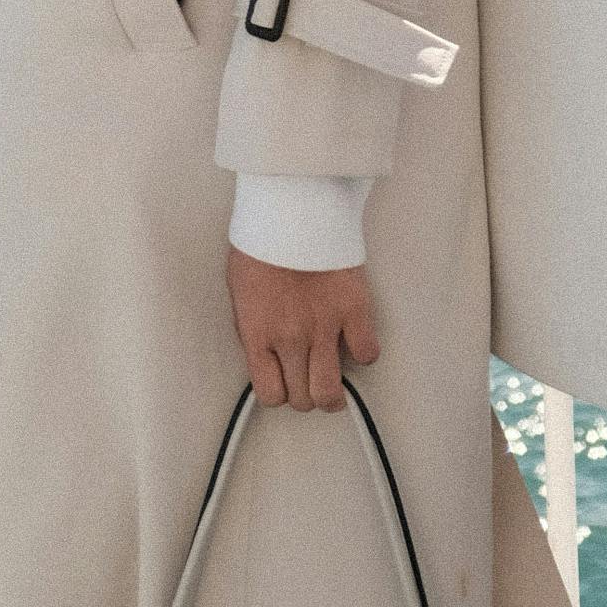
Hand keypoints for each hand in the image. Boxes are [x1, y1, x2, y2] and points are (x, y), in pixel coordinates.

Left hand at [227, 246, 379, 409]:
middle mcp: (291, 338)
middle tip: (308, 378)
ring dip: (332, 391)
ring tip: (333, 379)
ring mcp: (324, 326)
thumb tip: (262, 352)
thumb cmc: (261, 240)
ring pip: (331, 392)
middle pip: (302, 399)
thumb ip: (251, 327)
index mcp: (258, 334)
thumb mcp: (239, 289)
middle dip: (305, 394)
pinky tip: (354, 340)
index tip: (284, 382)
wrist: (291, 206)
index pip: (270, 394)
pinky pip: (366, 352)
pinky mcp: (353, 309)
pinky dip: (363, 353)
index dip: (279, 393)